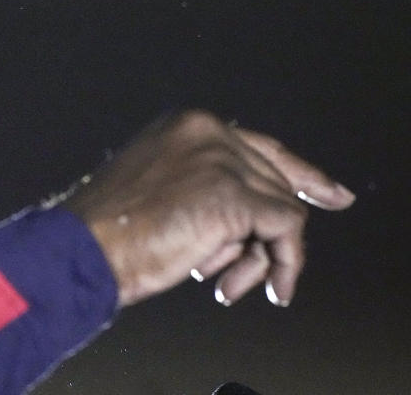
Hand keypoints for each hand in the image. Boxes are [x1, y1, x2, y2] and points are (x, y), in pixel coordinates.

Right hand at [62, 110, 354, 306]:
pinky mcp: (233, 193)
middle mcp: (206, 130)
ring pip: (283, 206)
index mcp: (185, 125)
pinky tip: (265, 287)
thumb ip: (203, 184)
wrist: (82, 247)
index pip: (257, 146)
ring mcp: (222, 158)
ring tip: (230, 283)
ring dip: (262, 255)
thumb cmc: (108, 231)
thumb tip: (256, 213)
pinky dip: (282, 262)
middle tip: (271, 277)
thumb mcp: (158, 189)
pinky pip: (286, 228)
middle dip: (271, 233)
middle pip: (275, 179)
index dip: (297, 175)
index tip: (329, 194)